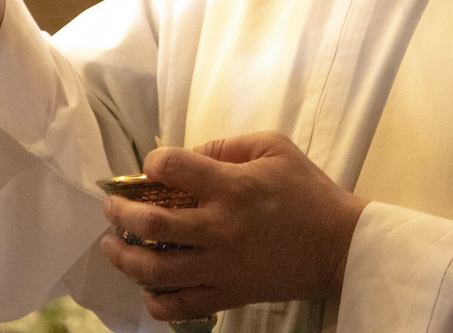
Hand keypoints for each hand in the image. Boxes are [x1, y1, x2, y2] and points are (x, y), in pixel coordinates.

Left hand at [100, 132, 367, 321]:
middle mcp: (219, 229)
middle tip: (112, 207)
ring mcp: (221, 267)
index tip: (152, 166)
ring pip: (154, 270)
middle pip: (150, 224)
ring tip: (113, 245)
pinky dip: (154, 299)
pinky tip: (146, 284)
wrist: (341, 247)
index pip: (172, 168)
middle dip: (120, 213)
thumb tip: (185, 154)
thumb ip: (225, 145)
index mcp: (231, 187)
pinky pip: (178, 306)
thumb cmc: (308, 191)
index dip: (152, 163)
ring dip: (124, 256)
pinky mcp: (228, 296)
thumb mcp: (273, 148)